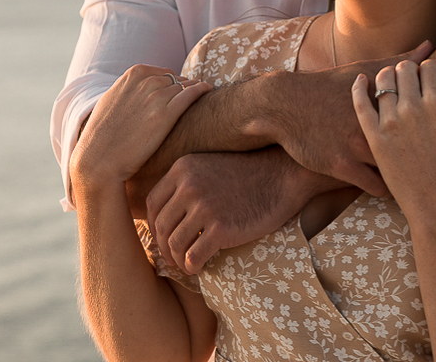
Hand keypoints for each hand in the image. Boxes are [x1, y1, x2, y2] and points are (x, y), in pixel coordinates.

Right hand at [71, 65, 210, 192]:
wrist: (99, 161)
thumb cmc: (104, 136)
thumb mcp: (112, 101)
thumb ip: (129, 89)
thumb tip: (144, 84)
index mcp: (132, 74)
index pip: (163, 73)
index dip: (172, 85)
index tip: (177, 95)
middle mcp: (146, 81)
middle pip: (176, 79)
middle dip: (184, 88)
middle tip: (192, 100)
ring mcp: (157, 96)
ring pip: (186, 85)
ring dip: (194, 90)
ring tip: (203, 99)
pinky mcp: (166, 114)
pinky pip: (193, 93)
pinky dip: (202, 89)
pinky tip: (209, 91)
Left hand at [146, 147, 336, 274]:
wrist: (283, 177)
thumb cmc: (247, 175)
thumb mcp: (210, 166)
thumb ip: (185, 182)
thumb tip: (159, 214)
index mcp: (184, 167)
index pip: (152, 203)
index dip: (154, 225)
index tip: (164, 236)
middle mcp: (189, 184)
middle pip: (161, 226)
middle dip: (164, 247)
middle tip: (175, 257)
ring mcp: (205, 206)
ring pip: (174, 245)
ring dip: (178, 260)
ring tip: (187, 263)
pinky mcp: (221, 228)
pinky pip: (193, 257)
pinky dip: (192, 267)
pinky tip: (200, 267)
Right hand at [264, 41, 432, 196]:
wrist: (288, 106)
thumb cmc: (330, 86)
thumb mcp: (364, 69)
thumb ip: (401, 61)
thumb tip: (430, 46)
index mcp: (385, 99)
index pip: (426, 114)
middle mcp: (375, 122)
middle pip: (416, 144)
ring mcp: (358, 145)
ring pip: (398, 170)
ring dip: (415, 178)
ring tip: (430, 184)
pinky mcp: (342, 166)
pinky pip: (377, 186)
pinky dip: (391, 190)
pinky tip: (400, 190)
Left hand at [352, 59, 435, 213]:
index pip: (429, 66)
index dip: (429, 67)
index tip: (427, 75)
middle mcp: (415, 108)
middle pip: (405, 68)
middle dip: (408, 70)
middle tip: (410, 80)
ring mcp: (392, 122)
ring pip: (383, 78)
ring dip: (387, 75)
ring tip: (391, 84)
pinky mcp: (373, 136)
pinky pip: (360, 101)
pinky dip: (358, 86)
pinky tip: (361, 80)